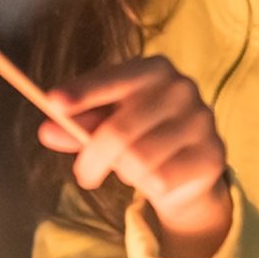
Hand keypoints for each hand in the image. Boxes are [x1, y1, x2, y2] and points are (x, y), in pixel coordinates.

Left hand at [40, 57, 231, 257]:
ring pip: (140, 161)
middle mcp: (181, 88)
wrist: (190, 166)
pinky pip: (163, 181)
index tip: (53, 103)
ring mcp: (201, 120)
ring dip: (124, 174)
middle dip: (92, 158)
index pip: (112, 79)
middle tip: (83, 176)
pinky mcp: (212, 155)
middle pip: (119, 131)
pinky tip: (156, 179)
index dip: (83, 91)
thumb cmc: (140, 133)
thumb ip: (78, 124)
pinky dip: (149, 188)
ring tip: (130, 170)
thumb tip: (46, 130)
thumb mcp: (105, 123)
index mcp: (153, 69)